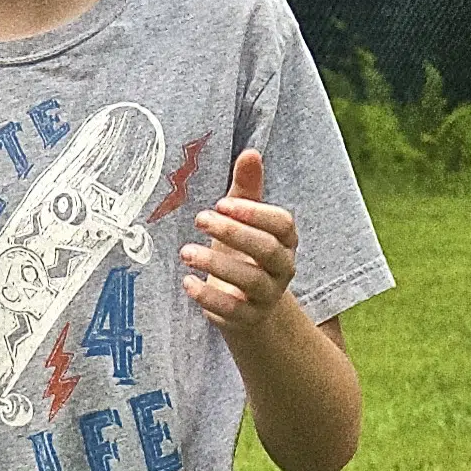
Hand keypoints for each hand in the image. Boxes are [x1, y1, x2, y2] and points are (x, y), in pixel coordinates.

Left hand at [180, 149, 299, 332]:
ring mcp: (267, 295)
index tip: (221, 203)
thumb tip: (250, 152)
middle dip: (233, 233)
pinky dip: (208, 296)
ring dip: (215, 264)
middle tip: (200, 219)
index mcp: (285, 240)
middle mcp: (282, 267)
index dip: (254, 213)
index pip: (282, 223)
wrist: (244, 306)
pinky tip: (188, 282)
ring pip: (250, 280)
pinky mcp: (247, 318)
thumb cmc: (241, 254)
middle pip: (267, 249)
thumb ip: (245, 190)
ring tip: (186, 251)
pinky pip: (232, 309)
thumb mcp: (241, 222)